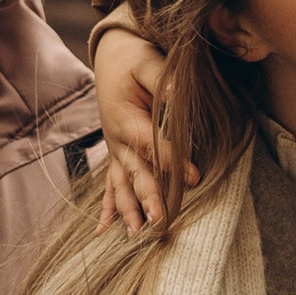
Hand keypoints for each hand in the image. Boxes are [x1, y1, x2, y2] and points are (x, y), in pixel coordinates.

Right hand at [92, 21, 165, 233]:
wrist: (112, 59)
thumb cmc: (132, 60)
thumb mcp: (147, 62)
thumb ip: (162, 79)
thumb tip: (178, 94)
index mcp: (125, 120)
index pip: (152, 145)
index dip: (172, 161)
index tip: (193, 177)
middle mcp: (117, 141)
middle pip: (135, 173)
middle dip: (147, 199)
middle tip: (159, 222)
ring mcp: (115, 151)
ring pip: (121, 185)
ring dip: (127, 211)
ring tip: (135, 235)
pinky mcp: (116, 155)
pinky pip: (110, 186)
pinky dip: (107, 209)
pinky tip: (103, 232)